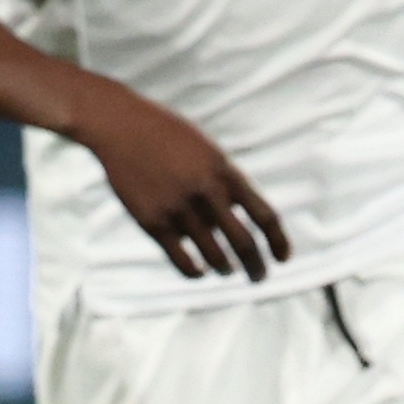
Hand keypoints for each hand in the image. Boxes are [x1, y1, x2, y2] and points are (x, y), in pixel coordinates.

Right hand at [79, 84, 291, 281]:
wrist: (121, 126)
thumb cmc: (170, 138)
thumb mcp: (209, 153)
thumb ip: (227, 186)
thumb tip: (237, 222)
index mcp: (227, 174)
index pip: (265, 216)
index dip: (279, 242)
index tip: (282, 258)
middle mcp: (207, 193)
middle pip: (244, 243)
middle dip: (256, 267)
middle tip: (259, 277)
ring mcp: (179, 208)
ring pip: (215, 256)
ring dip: (225, 269)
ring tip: (227, 271)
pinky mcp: (152, 221)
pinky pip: (181, 259)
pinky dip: (194, 271)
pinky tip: (199, 272)